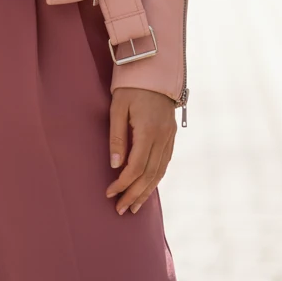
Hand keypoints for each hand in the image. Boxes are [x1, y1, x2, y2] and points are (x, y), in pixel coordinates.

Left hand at [105, 87, 176, 214]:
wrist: (154, 70)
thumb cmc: (130, 87)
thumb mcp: (117, 107)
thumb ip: (116, 137)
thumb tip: (115, 166)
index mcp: (148, 131)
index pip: (136, 167)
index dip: (123, 184)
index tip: (110, 193)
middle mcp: (162, 138)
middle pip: (149, 175)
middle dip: (134, 195)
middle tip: (121, 210)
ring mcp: (170, 137)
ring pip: (159, 172)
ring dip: (146, 192)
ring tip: (134, 207)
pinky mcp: (171, 136)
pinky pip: (165, 163)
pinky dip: (156, 179)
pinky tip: (148, 188)